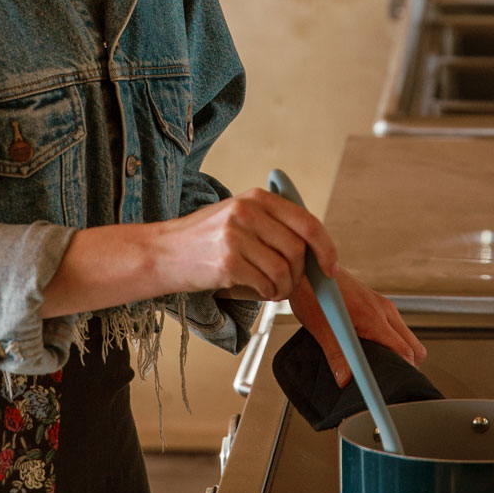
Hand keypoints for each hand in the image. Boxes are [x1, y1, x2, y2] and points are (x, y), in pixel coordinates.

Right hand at [151, 187, 337, 302]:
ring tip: (270, 289)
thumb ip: (274, 225)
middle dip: (300, 275)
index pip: (307, 222)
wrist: (162, 253)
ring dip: (283, 289)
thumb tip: (316, 252)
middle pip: (298, 251)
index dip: (326, 248)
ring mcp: (236, 236)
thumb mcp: (239, 216)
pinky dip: (267, 295)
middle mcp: (247, 212)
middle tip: (288, 284)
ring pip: (284, 272)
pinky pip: (266, 285)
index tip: (331, 268)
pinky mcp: (227, 263)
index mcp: (256, 198)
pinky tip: (255, 290)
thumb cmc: (203, 239)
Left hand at [288, 266, 425, 387]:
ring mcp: (382, 305)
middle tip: (387, 378)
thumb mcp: (321, 328)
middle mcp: (384, 309)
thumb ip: (337, 355)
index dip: (404, 371)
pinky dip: (391, 340)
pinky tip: (370, 346)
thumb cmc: (314, 292)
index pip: (405, 351)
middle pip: (414, 346)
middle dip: (407, 365)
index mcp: (374, 317)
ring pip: (406, 336)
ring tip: (377, 364)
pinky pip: (395, 327)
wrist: (309, 266)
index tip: (394, 385)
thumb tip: (345, 380)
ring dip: (398, 352)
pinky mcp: (377, 302)